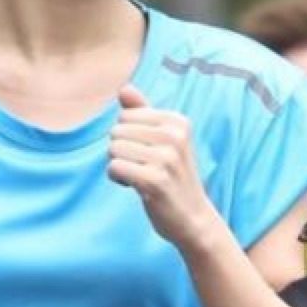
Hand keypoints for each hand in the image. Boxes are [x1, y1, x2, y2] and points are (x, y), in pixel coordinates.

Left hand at [107, 86, 215, 250]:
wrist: (193, 218)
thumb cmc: (173, 177)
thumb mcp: (164, 141)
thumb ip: (144, 112)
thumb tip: (124, 88)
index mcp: (177, 121)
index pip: (126, 116)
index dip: (128, 137)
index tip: (147, 154)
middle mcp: (174, 136)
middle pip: (116, 131)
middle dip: (121, 152)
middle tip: (143, 168)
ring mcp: (166, 158)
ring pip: (113, 149)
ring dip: (119, 166)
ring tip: (141, 178)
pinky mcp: (155, 181)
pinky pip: (115, 167)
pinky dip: (118, 179)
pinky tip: (135, 187)